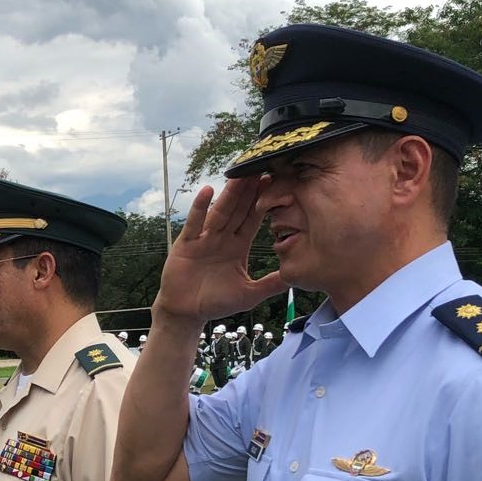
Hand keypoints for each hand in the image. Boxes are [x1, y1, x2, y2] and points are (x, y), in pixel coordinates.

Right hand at [153, 176, 286, 324]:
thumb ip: (270, 285)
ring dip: (229, 194)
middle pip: (238, 209)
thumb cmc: (216, 302)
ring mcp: (204, 239)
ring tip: (239, 175)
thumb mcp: (248, 294)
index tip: (276, 182)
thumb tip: (295, 278)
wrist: (186, 313)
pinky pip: (195, 223)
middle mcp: (222, 238)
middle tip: (260, 167)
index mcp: (238, 245)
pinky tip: (207, 191)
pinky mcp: (187, 244)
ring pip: (220, 212)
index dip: (263, 201)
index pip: (253, 219)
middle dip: (248, 190)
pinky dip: (200, 208)